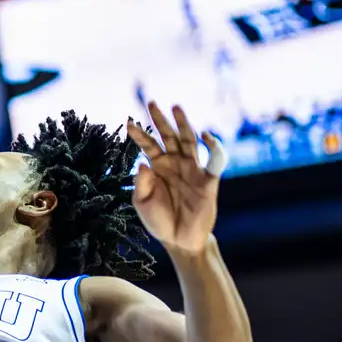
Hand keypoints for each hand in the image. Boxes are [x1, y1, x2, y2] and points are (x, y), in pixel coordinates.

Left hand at [126, 103, 226, 256]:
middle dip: (161, 119)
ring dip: (183, 124)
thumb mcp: (142, 202)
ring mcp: (192, 169)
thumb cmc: (158, 221)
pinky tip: (205, 136)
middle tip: (151, 102)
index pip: (148, 144)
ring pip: (189, 141)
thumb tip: (143, 163)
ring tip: (176, 107)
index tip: (127, 122)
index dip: (139, 133)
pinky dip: (213, 147)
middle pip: (169, 136)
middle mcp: (175, 163)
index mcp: (157, 167)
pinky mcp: (208, 180)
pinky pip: (214, 160)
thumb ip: (141, 184)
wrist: (178, 240)